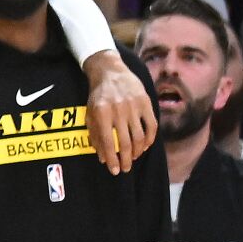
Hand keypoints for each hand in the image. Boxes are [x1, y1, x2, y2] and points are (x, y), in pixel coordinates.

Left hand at [84, 49, 156, 174]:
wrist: (110, 71)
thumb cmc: (98, 95)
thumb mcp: (90, 113)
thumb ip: (95, 134)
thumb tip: (102, 157)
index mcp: (101, 113)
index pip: (108, 142)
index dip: (111, 158)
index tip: (114, 170)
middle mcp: (118, 110)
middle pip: (125, 142)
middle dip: (126, 159)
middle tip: (125, 169)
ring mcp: (134, 106)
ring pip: (140, 137)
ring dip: (138, 152)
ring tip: (133, 158)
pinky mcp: (146, 103)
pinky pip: (152, 126)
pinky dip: (150, 139)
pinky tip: (145, 146)